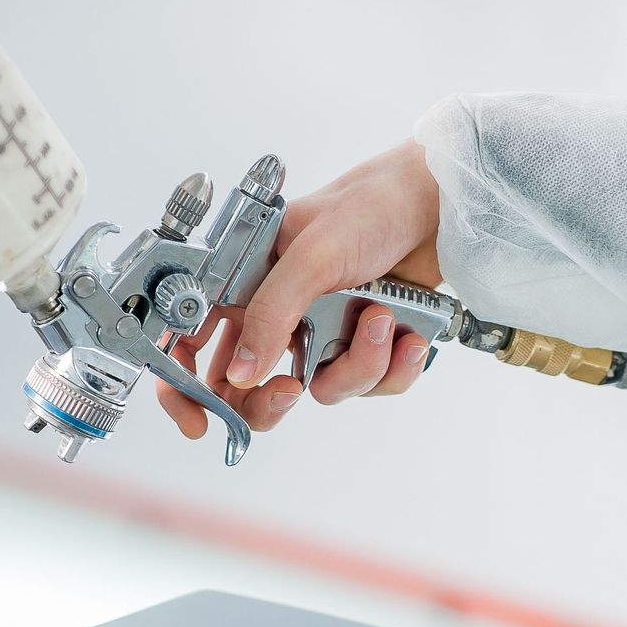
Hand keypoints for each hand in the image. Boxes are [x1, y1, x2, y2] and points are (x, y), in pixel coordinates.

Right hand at [156, 138, 442, 436]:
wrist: (441, 206)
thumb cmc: (370, 207)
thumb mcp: (312, 255)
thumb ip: (272, 313)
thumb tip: (241, 374)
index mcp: (247, 282)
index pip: (194, 342)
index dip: (185, 387)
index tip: (199, 421)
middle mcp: (281, 312)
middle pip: (252, 388)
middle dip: (272, 401)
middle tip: (291, 390)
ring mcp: (324, 332)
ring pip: (322, 388)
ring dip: (357, 363)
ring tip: (380, 318)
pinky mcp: (367, 344)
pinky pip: (371, 383)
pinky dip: (393, 366)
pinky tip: (407, 334)